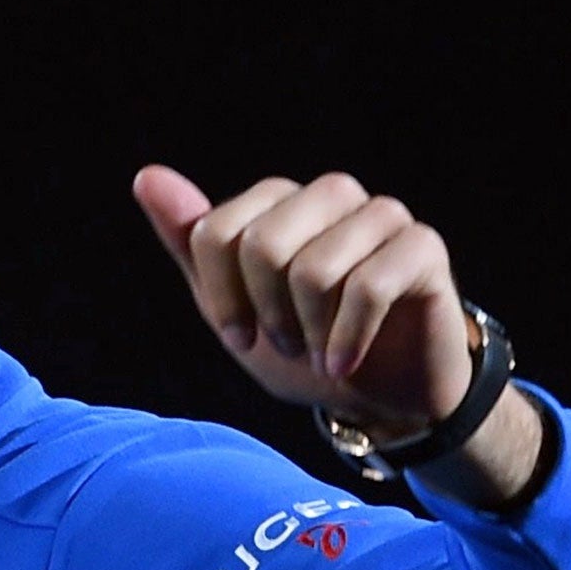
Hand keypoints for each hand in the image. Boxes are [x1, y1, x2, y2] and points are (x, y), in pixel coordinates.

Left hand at [131, 165, 472, 433]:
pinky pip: (368, 287)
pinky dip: (346, 339)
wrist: (379, 393)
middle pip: (262, 246)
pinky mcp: (423, 247)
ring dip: (308, 330)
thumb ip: (191, 244)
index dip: (221, 298)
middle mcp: (330, 195)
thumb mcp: (231, 306)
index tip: (240, 334)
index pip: (215, 232)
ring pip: (314, 269)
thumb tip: (147, 175)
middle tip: (286, 343)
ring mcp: (381, 215)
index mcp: (278, 202)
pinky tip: (343, 362)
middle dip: (265, 312)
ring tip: (318, 352)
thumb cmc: (302, 346)